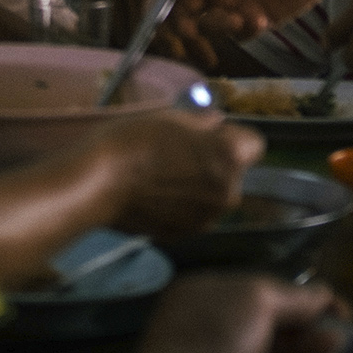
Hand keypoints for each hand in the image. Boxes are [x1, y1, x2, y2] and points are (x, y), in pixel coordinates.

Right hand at [89, 112, 264, 238]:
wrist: (98, 184)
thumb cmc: (132, 141)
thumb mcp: (171, 117)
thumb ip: (203, 123)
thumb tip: (217, 124)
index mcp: (229, 158)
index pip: (253, 143)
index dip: (231, 136)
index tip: (208, 134)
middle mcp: (228, 193)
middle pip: (233, 171)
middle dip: (215, 162)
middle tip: (178, 153)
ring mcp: (209, 218)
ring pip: (215, 193)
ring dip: (200, 184)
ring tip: (163, 174)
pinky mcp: (188, 234)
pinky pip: (196, 212)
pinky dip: (184, 204)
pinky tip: (156, 193)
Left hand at [100, 275, 345, 352]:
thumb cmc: (214, 336)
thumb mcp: (253, 298)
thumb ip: (291, 296)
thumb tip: (323, 294)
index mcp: (211, 298)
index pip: (266, 293)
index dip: (304, 299)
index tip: (340, 309)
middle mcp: (221, 332)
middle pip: (281, 328)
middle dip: (316, 331)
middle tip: (344, 339)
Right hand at [173, 0, 312, 47]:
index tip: (156, 17)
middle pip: (186, 9)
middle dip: (187, 20)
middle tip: (192, 29)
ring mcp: (232, 4)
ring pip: (211, 24)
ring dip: (221, 24)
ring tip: (242, 18)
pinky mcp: (251, 21)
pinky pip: (239, 34)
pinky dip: (247, 30)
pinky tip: (262, 20)